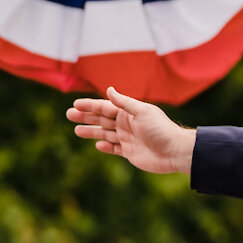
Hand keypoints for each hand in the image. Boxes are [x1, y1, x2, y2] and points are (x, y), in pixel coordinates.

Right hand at [67, 86, 195, 173]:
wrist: (175, 151)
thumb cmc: (161, 129)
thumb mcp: (142, 112)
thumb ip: (124, 103)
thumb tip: (109, 89)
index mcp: (129, 113)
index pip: (105, 107)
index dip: (90, 106)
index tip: (75, 104)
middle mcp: (127, 124)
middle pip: (102, 119)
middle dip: (86, 117)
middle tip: (68, 115)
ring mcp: (128, 138)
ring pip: (105, 134)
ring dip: (91, 132)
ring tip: (77, 131)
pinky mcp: (131, 152)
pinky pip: (115, 149)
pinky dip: (106, 147)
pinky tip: (98, 145)